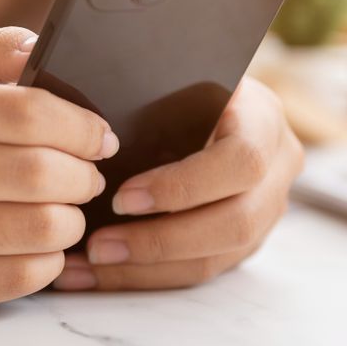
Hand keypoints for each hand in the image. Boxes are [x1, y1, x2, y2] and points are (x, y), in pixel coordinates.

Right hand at [0, 27, 118, 311]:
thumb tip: (38, 48)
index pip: (21, 111)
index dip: (78, 126)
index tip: (99, 136)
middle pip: (33, 172)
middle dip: (82, 176)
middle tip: (88, 177)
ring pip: (33, 228)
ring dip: (71, 220)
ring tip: (66, 211)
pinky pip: (17, 277)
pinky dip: (48, 261)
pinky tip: (39, 245)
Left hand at [53, 76, 302, 290]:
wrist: (196, 94)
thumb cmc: (170, 78)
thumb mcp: (166, 69)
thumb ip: (140, 82)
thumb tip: (70, 94)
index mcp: (262, 116)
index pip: (240, 160)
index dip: (184, 186)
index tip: (122, 197)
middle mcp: (276, 166)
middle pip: (235, 222)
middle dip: (160, 241)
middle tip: (97, 246)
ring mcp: (266, 208)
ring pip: (216, 257)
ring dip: (146, 269)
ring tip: (87, 266)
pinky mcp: (242, 240)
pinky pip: (198, 269)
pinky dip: (145, 276)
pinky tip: (97, 274)